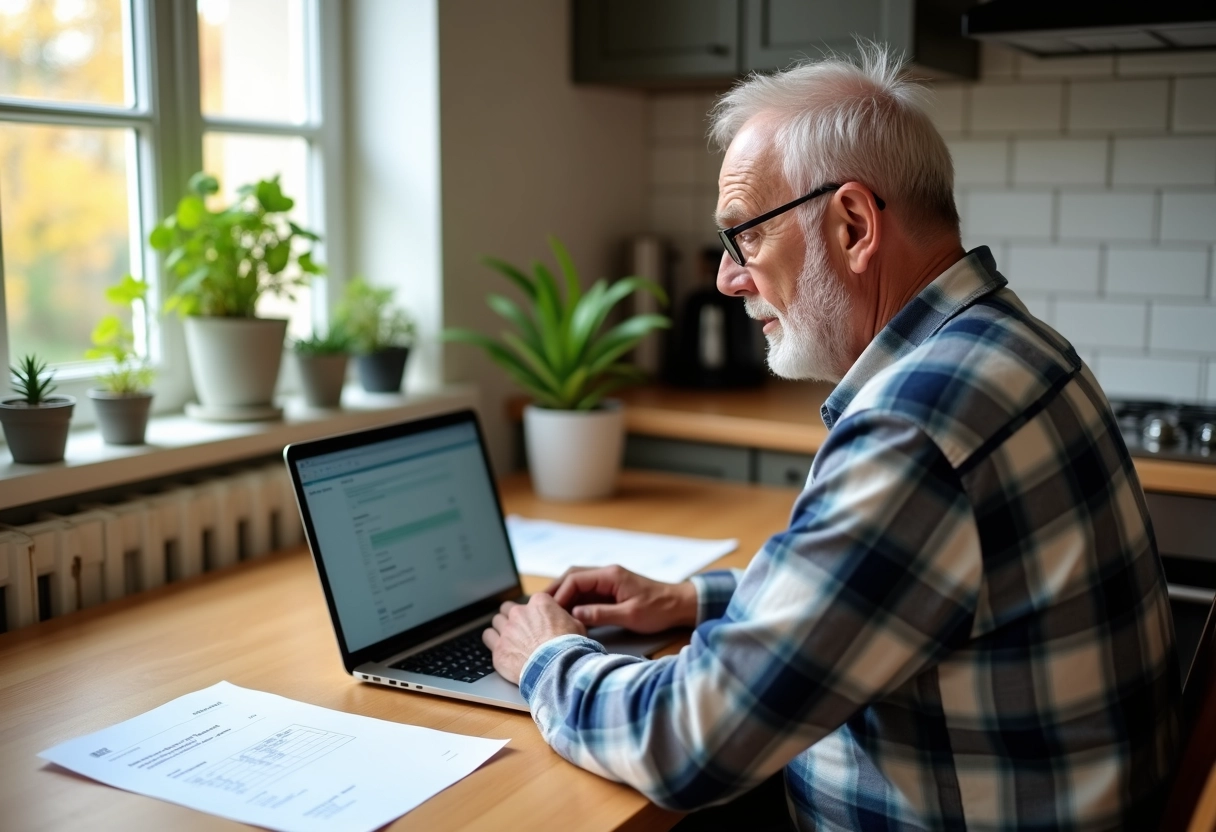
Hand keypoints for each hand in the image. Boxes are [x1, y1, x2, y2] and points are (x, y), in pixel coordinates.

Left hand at [482, 594, 585, 683]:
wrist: (557, 668)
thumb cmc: (569, 647)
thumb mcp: (576, 626)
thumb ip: (564, 618)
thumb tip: (563, 620)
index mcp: (539, 603)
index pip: (531, 601)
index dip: (535, 613)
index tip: (538, 622)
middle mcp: (520, 613)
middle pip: (508, 608)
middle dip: (513, 617)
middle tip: (521, 630)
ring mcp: (507, 630)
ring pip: (497, 621)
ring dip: (502, 628)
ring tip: (510, 639)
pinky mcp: (498, 648)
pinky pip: (488, 636)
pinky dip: (492, 640)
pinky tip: (499, 646)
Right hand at [544, 565, 697, 633]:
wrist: (680, 605)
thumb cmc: (659, 609)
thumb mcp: (630, 615)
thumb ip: (601, 614)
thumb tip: (576, 615)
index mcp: (610, 575)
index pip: (575, 579)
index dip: (560, 594)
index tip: (550, 610)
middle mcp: (607, 574)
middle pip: (572, 576)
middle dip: (555, 591)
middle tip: (540, 607)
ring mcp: (609, 581)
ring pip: (578, 583)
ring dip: (564, 595)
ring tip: (549, 611)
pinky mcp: (612, 590)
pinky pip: (587, 592)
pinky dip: (575, 600)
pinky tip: (567, 613)